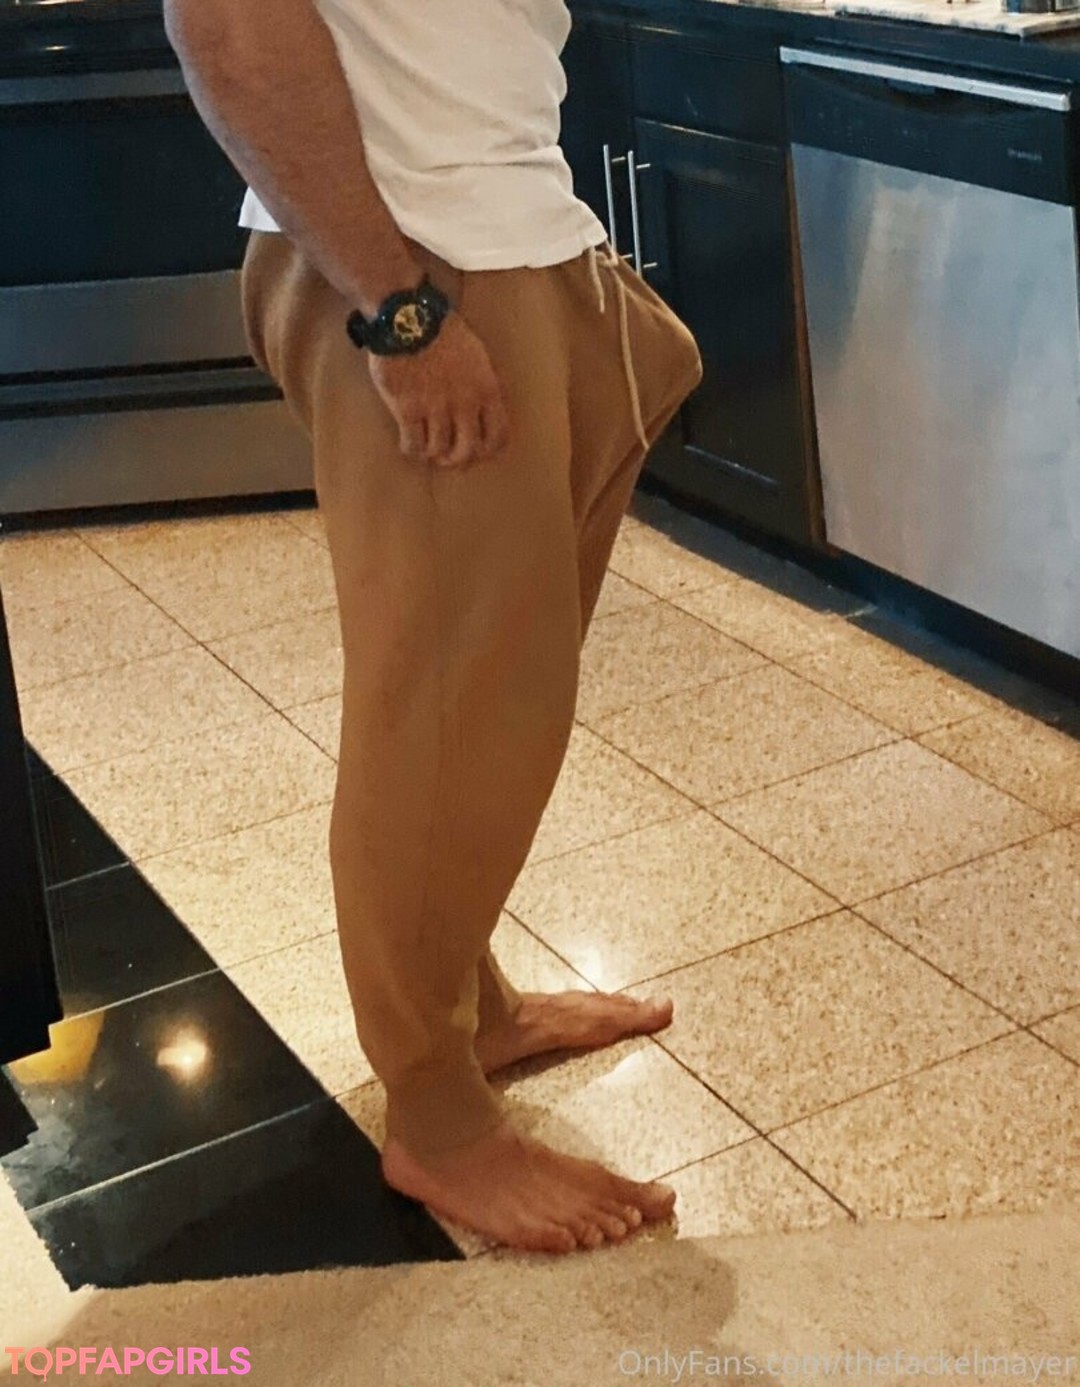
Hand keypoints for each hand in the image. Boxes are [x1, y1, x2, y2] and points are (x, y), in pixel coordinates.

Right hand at [367, 313, 509, 468]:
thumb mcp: (476, 354)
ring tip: (427, 451)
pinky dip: (412, 450)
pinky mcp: (408, 411)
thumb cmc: (442, 331)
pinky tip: (409, 446)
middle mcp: (464, 404)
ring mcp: (435, 409)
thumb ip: (481, 383)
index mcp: (486, 390)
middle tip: (449, 459)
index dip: (489, 450)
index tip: (479, 452)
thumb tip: (480, 408)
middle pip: (467, 450)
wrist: (408, 319)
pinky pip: (413, 445)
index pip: (498, 435)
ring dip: (434, 455)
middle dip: (458, 459)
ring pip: (439, 450)